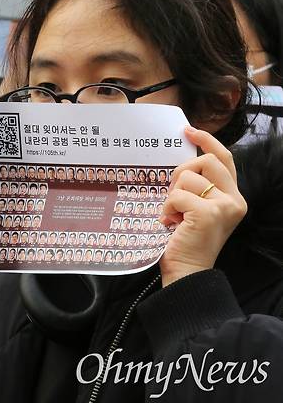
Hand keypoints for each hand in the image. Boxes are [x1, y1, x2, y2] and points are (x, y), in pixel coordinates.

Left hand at [159, 126, 246, 286]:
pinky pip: (177, 195)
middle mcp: (234, 200)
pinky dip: (167, 208)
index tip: (189, 131)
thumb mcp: (196, 209)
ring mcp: (224, 206)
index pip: (225, 159)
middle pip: (206, 161)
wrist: (187, 271)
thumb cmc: (186, 241)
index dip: (207, 142)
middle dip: (182, 171)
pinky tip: (171, 224)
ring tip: (175, 216)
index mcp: (233, 197)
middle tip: (173, 192)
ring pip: (187, 178)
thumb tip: (183, 162)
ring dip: (172, 196)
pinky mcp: (208, 213)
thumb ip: (198, 188)